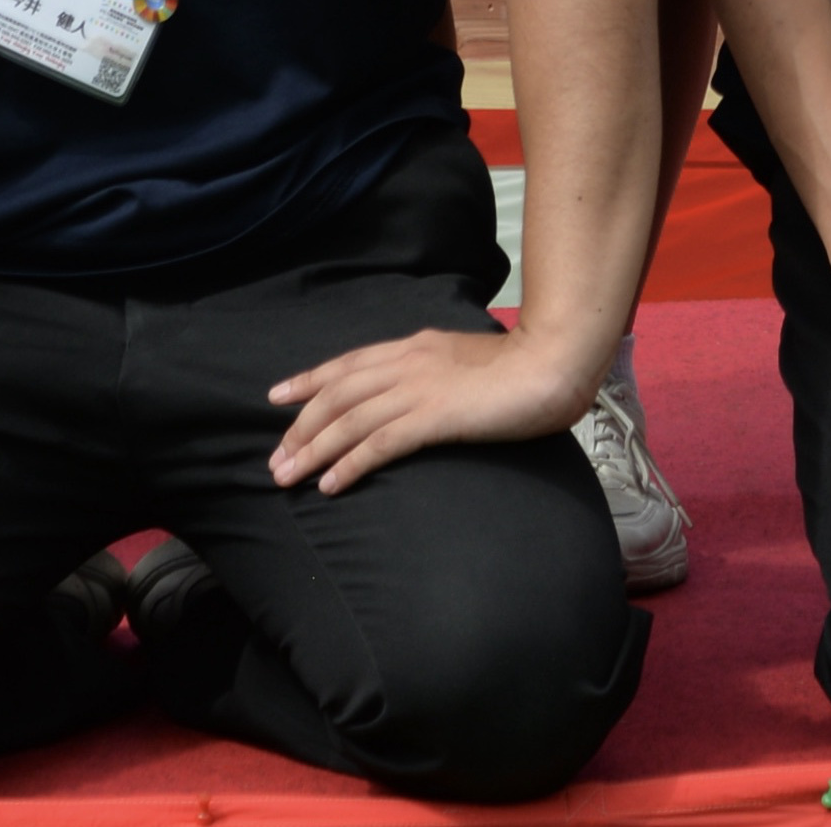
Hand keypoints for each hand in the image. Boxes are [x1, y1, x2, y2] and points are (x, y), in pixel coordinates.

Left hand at [265, 318, 599, 494]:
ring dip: (313, 450)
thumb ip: (437, 373)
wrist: (554, 362)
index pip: (349, 364)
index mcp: (416, 346)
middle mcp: (408, 362)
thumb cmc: (522, 367)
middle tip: (275, 460)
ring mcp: (419, 388)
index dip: (310, 380)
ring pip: (349, 420)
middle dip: (300, 428)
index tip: (279, 396)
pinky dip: (349, 464)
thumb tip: (419, 393)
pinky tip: (331, 485)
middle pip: (338, 394)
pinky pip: (379, 443)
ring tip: (286, 478)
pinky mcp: (434, 417)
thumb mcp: (467, 362)